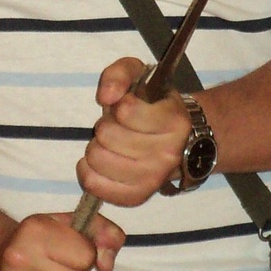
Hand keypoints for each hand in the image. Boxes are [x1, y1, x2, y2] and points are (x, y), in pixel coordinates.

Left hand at [79, 56, 193, 207]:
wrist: (182, 141)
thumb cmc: (155, 106)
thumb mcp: (141, 76)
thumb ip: (119, 74)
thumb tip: (106, 96)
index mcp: (174, 122)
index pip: (126, 111)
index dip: (119, 104)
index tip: (128, 107)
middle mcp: (168, 154)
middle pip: (107, 135)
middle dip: (106, 125)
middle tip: (119, 127)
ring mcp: (153, 179)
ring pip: (98, 158)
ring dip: (98, 146)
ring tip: (113, 144)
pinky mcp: (136, 196)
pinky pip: (95, 185)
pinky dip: (88, 171)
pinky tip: (99, 162)